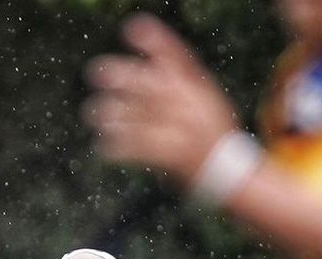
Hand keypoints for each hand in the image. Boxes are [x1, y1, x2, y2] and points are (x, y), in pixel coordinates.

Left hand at [83, 13, 240, 186]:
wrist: (227, 168)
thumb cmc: (212, 127)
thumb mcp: (204, 93)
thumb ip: (180, 70)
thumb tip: (147, 42)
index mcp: (193, 86)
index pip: (174, 55)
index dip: (154, 40)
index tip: (131, 28)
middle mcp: (184, 103)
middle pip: (146, 83)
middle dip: (119, 76)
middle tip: (95, 72)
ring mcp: (177, 127)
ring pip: (134, 115)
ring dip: (111, 113)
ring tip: (94, 112)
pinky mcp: (170, 154)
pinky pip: (135, 148)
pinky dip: (117, 148)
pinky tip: (103, 146)